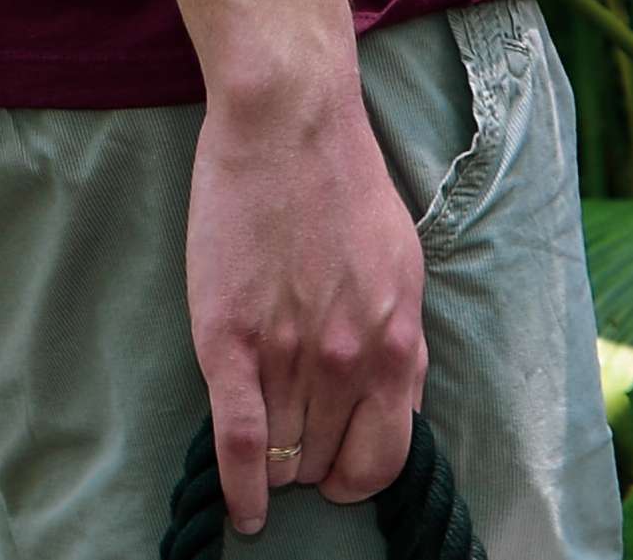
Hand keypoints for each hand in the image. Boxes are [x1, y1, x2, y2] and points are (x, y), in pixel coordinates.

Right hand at [185, 74, 427, 533]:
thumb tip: (390, 398)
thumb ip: (397, 340)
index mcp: (399, 343)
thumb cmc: (344, 183)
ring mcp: (290, 354)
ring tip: (264, 452)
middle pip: (329, 461)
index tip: (338, 471)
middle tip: (295, 450)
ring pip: (286, 456)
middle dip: (313, 465)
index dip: (358, 474)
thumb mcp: (401, 268)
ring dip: (277, 467)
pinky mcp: (230, 341)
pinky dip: (240, 488)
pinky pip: (240, 443)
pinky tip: (243, 510)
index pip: (386, 457)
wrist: (288, 122)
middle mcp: (351, 360)